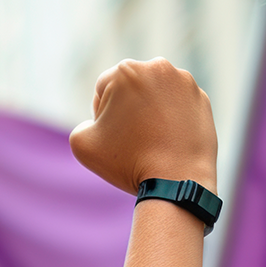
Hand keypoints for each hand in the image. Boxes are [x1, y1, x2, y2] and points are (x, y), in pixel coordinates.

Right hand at [70, 58, 216, 195]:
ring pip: (156, 94)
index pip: (102, 88)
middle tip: (128, 139)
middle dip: (126, 109)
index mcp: (126, 71)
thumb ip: (83, 124)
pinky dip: (170, 119)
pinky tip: (166, 141)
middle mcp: (159, 67)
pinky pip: (177, 105)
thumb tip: (100, 122)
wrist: (176, 180)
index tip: (110, 135)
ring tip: (148, 141)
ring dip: (148, 112)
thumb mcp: (82, 144)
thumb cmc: (127, 160)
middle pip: (131, 87)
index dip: (100, 115)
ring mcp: (185, 82)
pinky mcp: (202, 98)